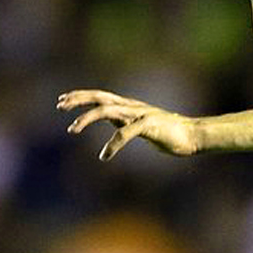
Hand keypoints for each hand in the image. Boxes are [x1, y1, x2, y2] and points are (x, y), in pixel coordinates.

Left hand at [58, 89, 200, 160]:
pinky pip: (125, 133)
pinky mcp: (149, 126)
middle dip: (78, 99)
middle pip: (99, 97)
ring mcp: (140, 114)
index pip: (100, 95)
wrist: (193, 135)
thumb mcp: (140, 125)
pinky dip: (112, 145)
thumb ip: (124, 121)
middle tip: (60, 106)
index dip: (80, 95)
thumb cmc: (169, 132)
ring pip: (107, 110)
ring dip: (87, 118)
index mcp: (129, 105)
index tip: (62, 100)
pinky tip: (104, 156)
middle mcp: (131, 106)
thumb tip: (109, 120)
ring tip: (72, 129)